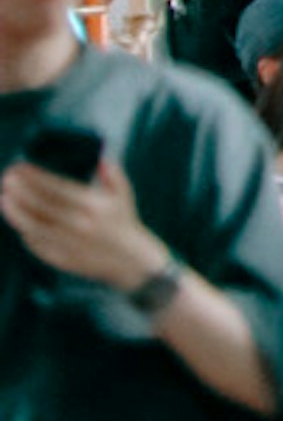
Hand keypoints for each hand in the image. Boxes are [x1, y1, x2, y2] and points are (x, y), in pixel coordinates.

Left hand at [1, 149, 165, 303]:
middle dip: (20, 190)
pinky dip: (26, 233)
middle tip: (6, 179)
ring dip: (16, 212)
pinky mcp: (62, 259)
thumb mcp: (124, 194)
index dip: (35, 177)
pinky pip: (37, 245)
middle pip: (41, 205)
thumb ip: (112, 174)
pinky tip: (18, 221)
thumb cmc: (125, 223)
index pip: (56, 187)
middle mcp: (79, 225)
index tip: (19, 167)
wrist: (131, 262)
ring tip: (4, 199)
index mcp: (93, 206)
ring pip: (34, 226)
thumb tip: (100, 158)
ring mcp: (68, 243)